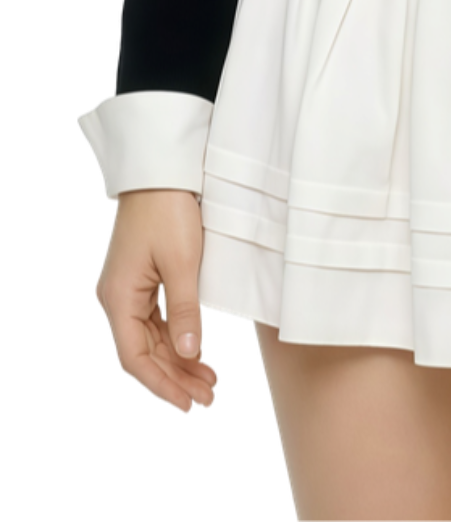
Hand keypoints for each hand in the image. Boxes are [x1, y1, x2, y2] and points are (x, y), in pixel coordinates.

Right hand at [92, 189, 219, 413]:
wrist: (161, 170)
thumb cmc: (168, 211)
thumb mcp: (182, 263)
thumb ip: (185, 312)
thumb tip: (188, 355)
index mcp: (118, 298)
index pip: (134, 358)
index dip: (160, 385)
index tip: (186, 405)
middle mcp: (117, 299)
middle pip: (144, 352)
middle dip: (175, 378)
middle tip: (207, 399)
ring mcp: (128, 290)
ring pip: (151, 339)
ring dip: (177, 362)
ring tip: (208, 383)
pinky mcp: (142, 281)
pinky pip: (156, 322)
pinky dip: (176, 339)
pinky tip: (197, 354)